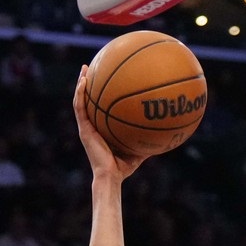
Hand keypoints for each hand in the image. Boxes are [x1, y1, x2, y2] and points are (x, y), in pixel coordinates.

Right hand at [74, 66, 146, 181]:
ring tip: (85, 69)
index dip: (100, 94)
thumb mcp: (139, 150)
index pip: (99, 108)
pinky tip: (84, 81)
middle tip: (92, 68)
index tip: (106, 79)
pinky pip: (80, 108)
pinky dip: (80, 94)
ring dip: (81, 84)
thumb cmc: (124, 167)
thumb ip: (148, 140)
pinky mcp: (83, 130)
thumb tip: (165, 132)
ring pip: (80, 101)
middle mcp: (92, 126)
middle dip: (89, 84)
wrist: (111, 177)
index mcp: (101, 129)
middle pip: (88, 101)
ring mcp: (86, 127)